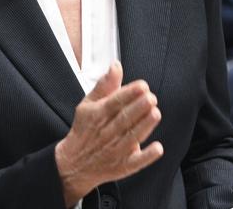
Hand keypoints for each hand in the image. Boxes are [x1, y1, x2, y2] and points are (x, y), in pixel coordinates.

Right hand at [55, 61, 162, 206]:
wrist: (75, 163)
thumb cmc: (85, 130)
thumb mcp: (88, 104)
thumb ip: (104, 85)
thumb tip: (116, 66)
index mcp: (98, 115)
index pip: (114, 102)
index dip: (129, 93)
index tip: (142, 86)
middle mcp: (106, 133)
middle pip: (124, 119)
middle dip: (139, 107)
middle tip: (151, 97)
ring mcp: (115, 151)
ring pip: (132, 137)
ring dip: (144, 125)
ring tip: (155, 113)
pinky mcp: (123, 166)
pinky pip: (136, 162)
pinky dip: (147, 156)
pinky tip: (157, 147)